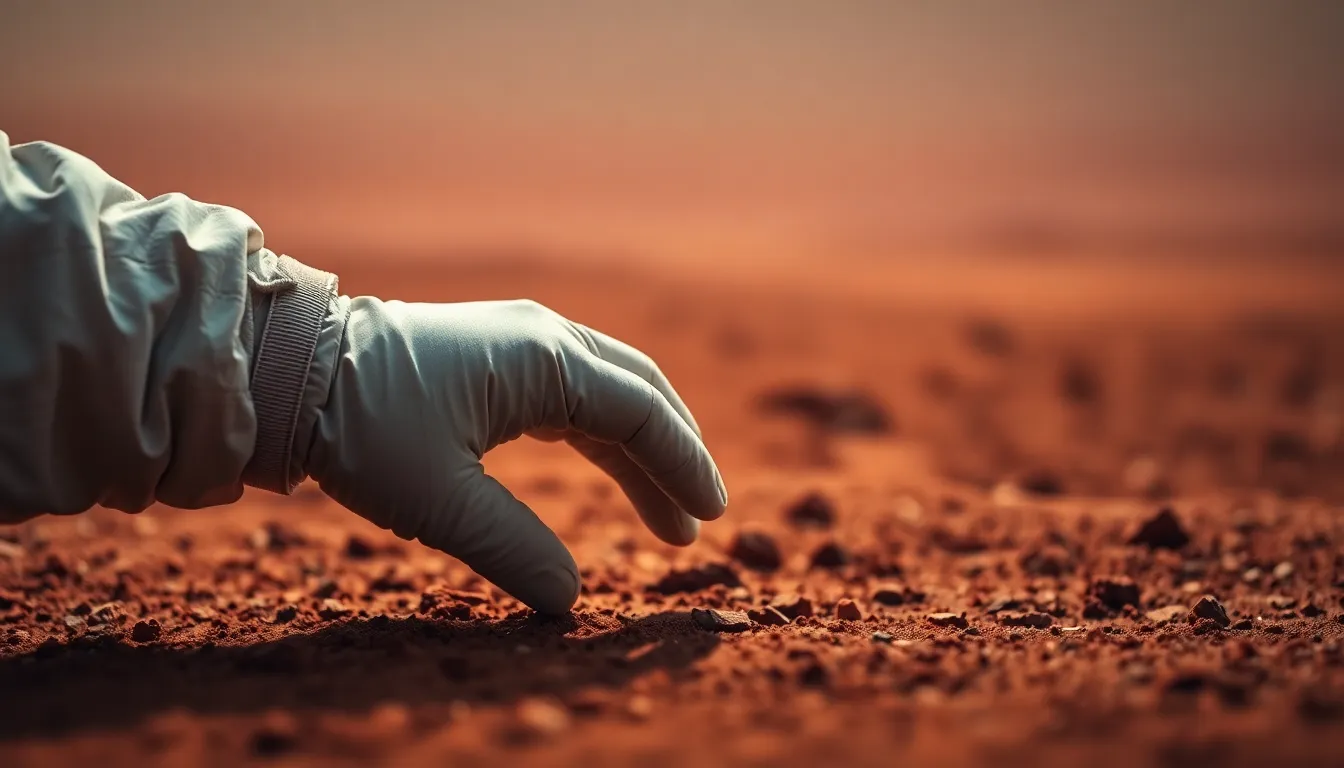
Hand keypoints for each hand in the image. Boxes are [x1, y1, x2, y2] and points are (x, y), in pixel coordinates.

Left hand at [306, 298, 727, 613]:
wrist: (292, 369)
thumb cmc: (364, 426)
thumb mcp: (438, 500)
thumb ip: (512, 549)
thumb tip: (569, 599)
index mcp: (543, 360)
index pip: (641, 412)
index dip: (683, 464)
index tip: (711, 514)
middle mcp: (544, 336)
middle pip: (640, 393)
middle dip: (675, 455)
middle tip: (702, 517)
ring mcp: (523, 339)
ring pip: (610, 393)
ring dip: (643, 450)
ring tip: (668, 515)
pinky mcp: (500, 355)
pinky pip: (575, 394)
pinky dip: (605, 436)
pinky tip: (615, 470)